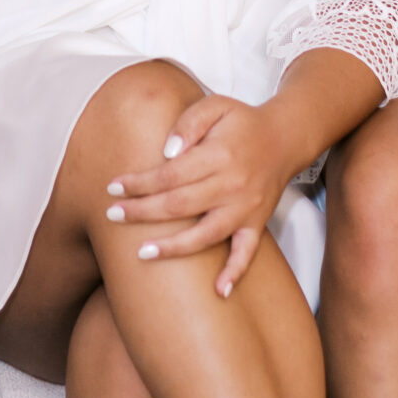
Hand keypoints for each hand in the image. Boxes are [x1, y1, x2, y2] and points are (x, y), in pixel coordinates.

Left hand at [104, 94, 301, 296]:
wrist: (286, 137)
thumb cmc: (242, 121)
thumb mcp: (214, 105)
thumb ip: (188, 124)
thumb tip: (166, 153)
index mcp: (219, 155)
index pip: (170, 174)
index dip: (139, 183)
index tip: (113, 188)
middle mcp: (233, 185)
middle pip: (180, 205)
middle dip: (142, 212)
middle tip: (112, 215)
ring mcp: (246, 208)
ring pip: (207, 235)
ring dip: (174, 247)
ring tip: (142, 253)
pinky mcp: (257, 222)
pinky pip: (247, 252)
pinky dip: (235, 272)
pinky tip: (219, 291)